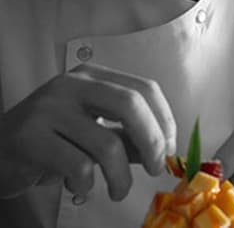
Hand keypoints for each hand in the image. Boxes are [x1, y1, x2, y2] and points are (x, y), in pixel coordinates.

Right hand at [0, 63, 175, 200]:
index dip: (165, 120)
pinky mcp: (30, 136)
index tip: (170, 148)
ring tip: (118, 190)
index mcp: (93, 76)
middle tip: (156, 168)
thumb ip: (127, 135)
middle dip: (153, 141)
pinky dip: (87, 184)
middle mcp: (72, 84)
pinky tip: (80, 186)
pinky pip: (78, 166)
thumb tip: (164, 150)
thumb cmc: (51, 139)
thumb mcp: (93, 129)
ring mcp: (49, 108)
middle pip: (131, 105)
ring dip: (121, 177)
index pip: (145, 89)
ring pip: (107, 144)